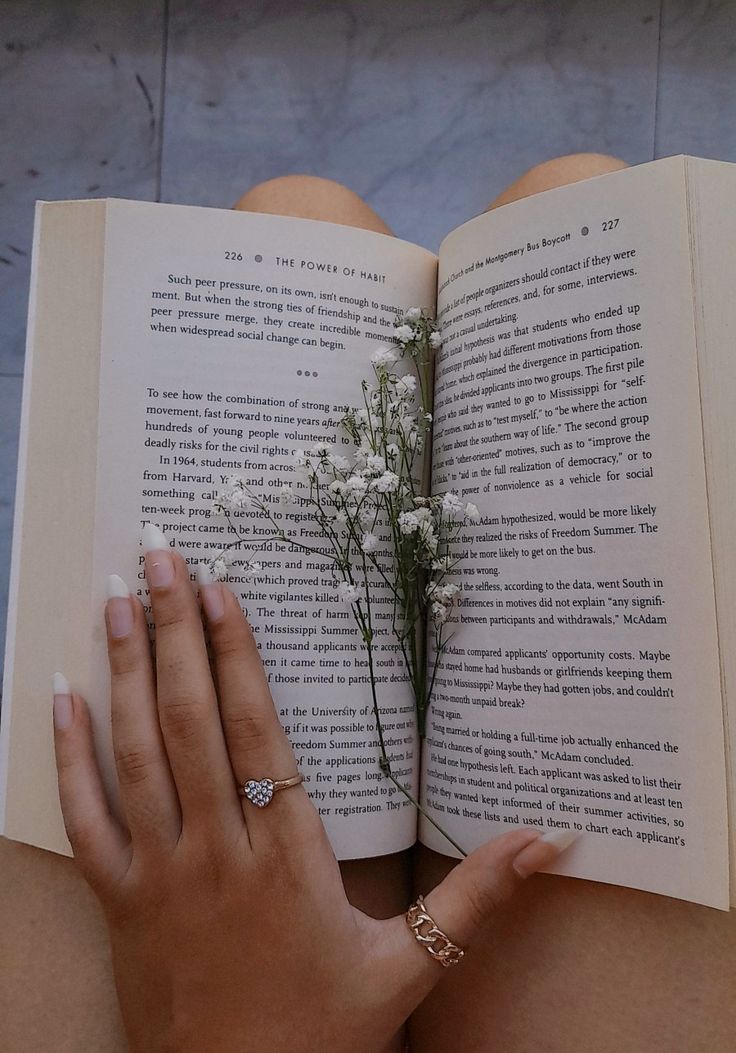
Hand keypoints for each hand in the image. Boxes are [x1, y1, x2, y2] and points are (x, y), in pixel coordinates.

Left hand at [52, 528, 568, 1052]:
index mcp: (288, 857)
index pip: (256, 734)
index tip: (223, 592)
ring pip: (138, 755)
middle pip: (192, 724)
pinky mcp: (120, 904)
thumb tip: (549, 839)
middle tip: (162, 558)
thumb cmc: (322, 1037)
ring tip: (119, 600)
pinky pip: (87, 820)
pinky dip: (70, 757)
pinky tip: (61, 697)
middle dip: (177, 633)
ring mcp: (161, 876)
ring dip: (126, 672)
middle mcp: (219, 852)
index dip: (237, 657)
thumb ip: (477, 898)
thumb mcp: (409, 969)